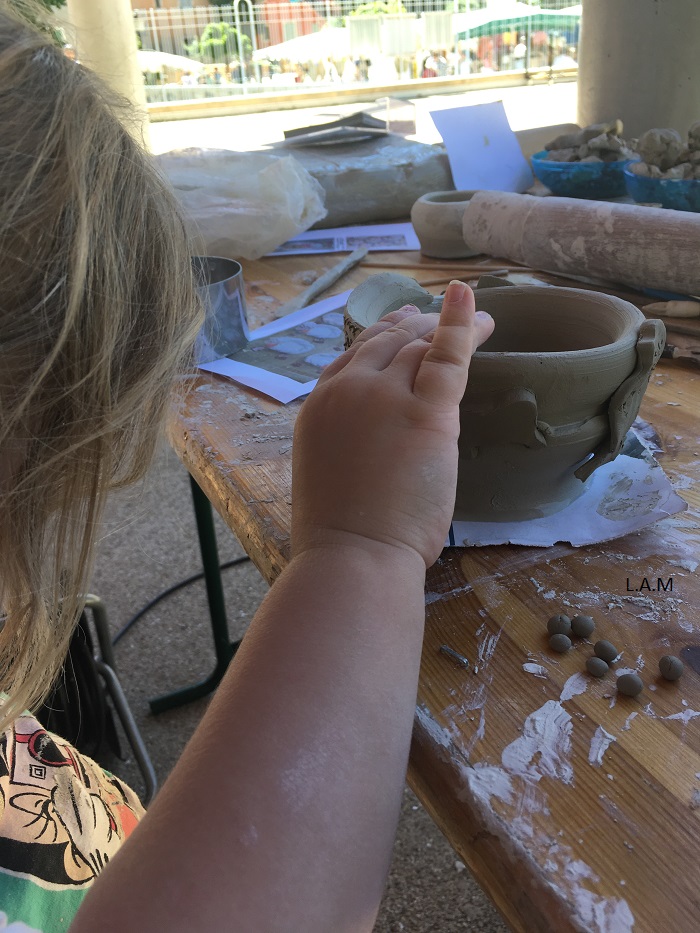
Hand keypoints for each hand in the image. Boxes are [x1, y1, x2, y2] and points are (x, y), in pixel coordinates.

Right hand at [292, 281, 493, 566]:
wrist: (352, 555)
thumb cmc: (340, 535)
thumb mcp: (327, 473)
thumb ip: (347, 441)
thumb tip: (372, 439)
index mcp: (319, 406)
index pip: (354, 356)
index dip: (381, 336)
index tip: (399, 325)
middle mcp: (348, 390)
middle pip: (387, 343)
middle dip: (415, 326)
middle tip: (439, 319)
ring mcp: (385, 396)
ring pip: (417, 344)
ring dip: (442, 326)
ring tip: (471, 318)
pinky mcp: (427, 411)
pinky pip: (447, 355)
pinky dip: (460, 322)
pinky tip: (471, 300)